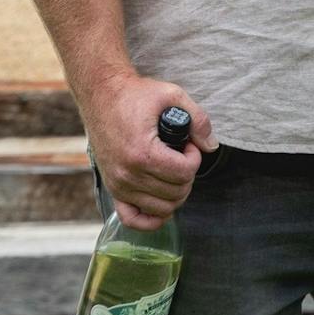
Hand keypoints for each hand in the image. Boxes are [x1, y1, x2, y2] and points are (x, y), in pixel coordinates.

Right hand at [78, 72, 216, 230]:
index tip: (188, 144)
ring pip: (161, 209)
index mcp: (142, 153)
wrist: (102, 95)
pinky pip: (133, 219)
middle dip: (187, 174)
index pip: (184, 173)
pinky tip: (161, 201)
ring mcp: (117, 185)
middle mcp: (127, 175)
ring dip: (175, 192)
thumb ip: (198, 119)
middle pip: (175, 193)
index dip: (194, 158)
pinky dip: (151, 218)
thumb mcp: (172, 95)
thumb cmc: (135, 95)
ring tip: (171, 169)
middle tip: (181, 155)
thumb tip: (211, 146)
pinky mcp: (112, 189)